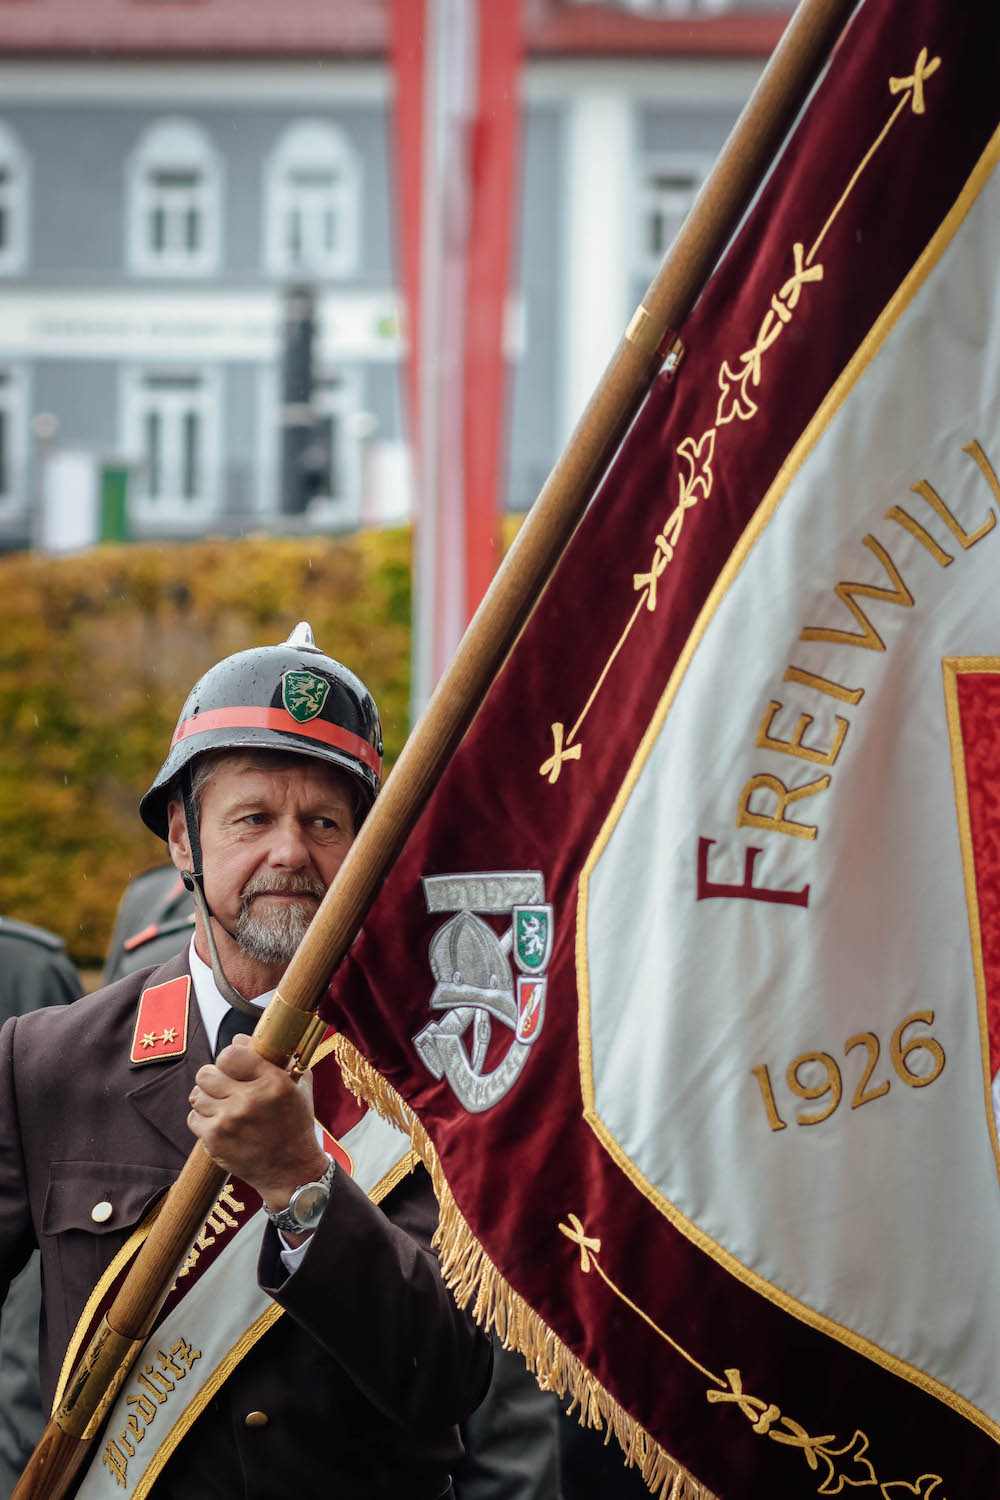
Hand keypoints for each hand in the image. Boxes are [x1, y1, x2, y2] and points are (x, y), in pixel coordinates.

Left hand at [187, 1035, 327, 1223]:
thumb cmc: (296, 1125)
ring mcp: (229, 1121)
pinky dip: (203, 1119)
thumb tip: (239, 1039)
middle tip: (223, 1086)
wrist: (292, 1171)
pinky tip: (219, 1122)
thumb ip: (275, 1058)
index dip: (228, 1058)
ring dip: (207, 1098)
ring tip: (221, 1105)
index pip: (230, 1054)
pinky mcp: (215, 1141)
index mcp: (273, 1082)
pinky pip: (193, 1118)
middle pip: (206, 1073)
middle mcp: (249, 1099)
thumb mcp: (298, 1086)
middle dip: (213, 1078)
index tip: (234, 1066)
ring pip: (196, 1095)